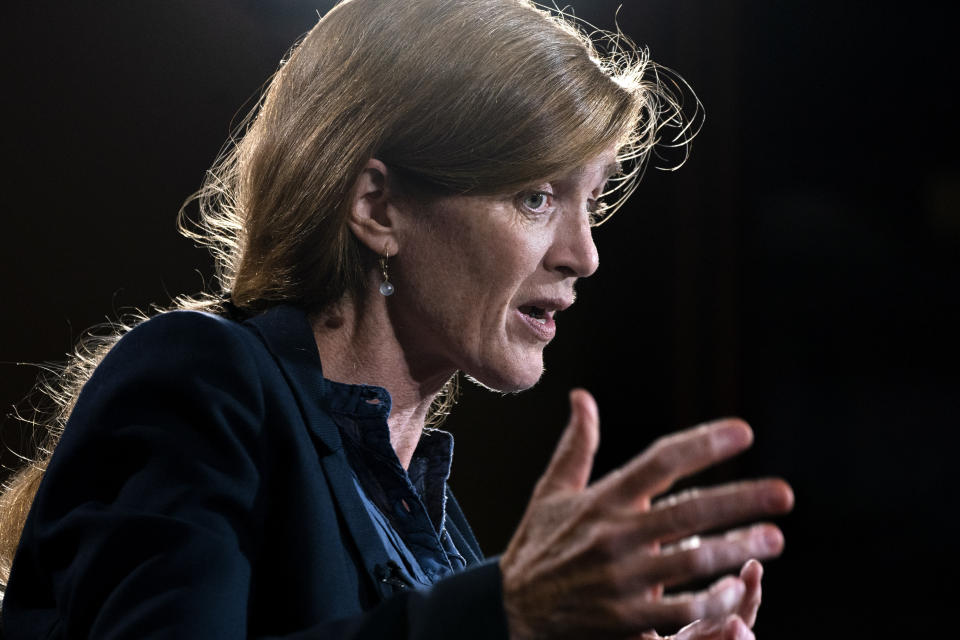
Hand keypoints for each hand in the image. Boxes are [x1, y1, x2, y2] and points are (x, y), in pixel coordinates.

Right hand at [500, 390, 792, 638]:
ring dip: (737, 548)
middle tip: (784, 494)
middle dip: (740, 501)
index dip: (703, 445)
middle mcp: (615, 536)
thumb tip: (581, 395)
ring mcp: (622, 579)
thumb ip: (577, 444)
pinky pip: (680, 608)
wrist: (511, 609)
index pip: (659, 461)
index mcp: (603, 500)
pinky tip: (739, 589)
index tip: (744, 432)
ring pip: (692, 562)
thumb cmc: (538, 545)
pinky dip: (712, 600)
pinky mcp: (625, 618)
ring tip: (774, 538)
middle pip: (688, 512)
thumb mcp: (552, 492)